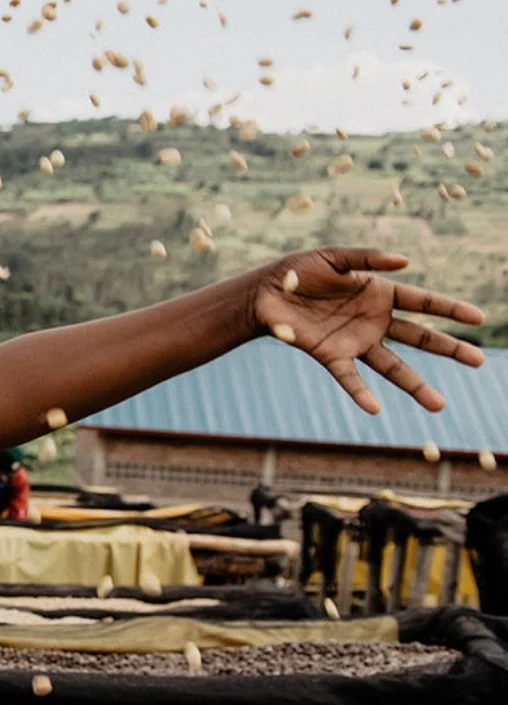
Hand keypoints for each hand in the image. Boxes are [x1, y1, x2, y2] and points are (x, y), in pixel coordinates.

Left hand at [252, 248, 485, 413]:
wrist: (264, 292)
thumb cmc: (300, 271)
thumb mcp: (334, 257)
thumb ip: (367, 258)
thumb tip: (404, 261)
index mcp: (380, 294)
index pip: (423, 302)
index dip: (450, 309)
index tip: (478, 318)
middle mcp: (374, 321)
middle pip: (419, 337)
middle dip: (449, 349)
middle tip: (478, 361)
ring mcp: (355, 341)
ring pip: (393, 366)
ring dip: (415, 386)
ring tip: (439, 405)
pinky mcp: (331, 355)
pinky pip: (349, 378)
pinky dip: (361, 393)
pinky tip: (374, 408)